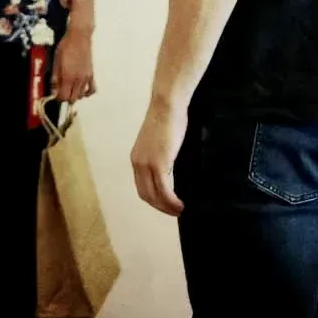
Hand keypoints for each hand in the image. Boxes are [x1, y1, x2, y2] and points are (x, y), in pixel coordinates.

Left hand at [51, 27, 94, 102]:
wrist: (79, 37)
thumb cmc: (66, 46)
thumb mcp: (56, 61)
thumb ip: (55, 77)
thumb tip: (53, 88)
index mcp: (68, 76)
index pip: (63, 96)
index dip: (58, 98)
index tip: (55, 95)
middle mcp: (78, 79)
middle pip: (72, 99)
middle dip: (65, 98)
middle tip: (61, 92)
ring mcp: (86, 77)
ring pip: (81, 95)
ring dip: (74, 95)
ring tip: (69, 89)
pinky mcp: (91, 74)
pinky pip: (92, 89)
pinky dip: (87, 93)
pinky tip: (81, 90)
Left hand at [131, 99, 187, 216]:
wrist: (166, 107)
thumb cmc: (168, 120)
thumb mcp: (160, 142)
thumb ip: (161, 157)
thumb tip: (171, 169)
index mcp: (136, 158)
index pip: (141, 186)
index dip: (154, 199)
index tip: (166, 204)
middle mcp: (137, 163)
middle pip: (146, 195)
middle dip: (160, 207)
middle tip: (175, 211)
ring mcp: (146, 164)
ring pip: (154, 196)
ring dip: (167, 208)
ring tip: (179, 210)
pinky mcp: (158, 164)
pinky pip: (164, 191)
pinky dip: (171, 202)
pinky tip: (180, 205)